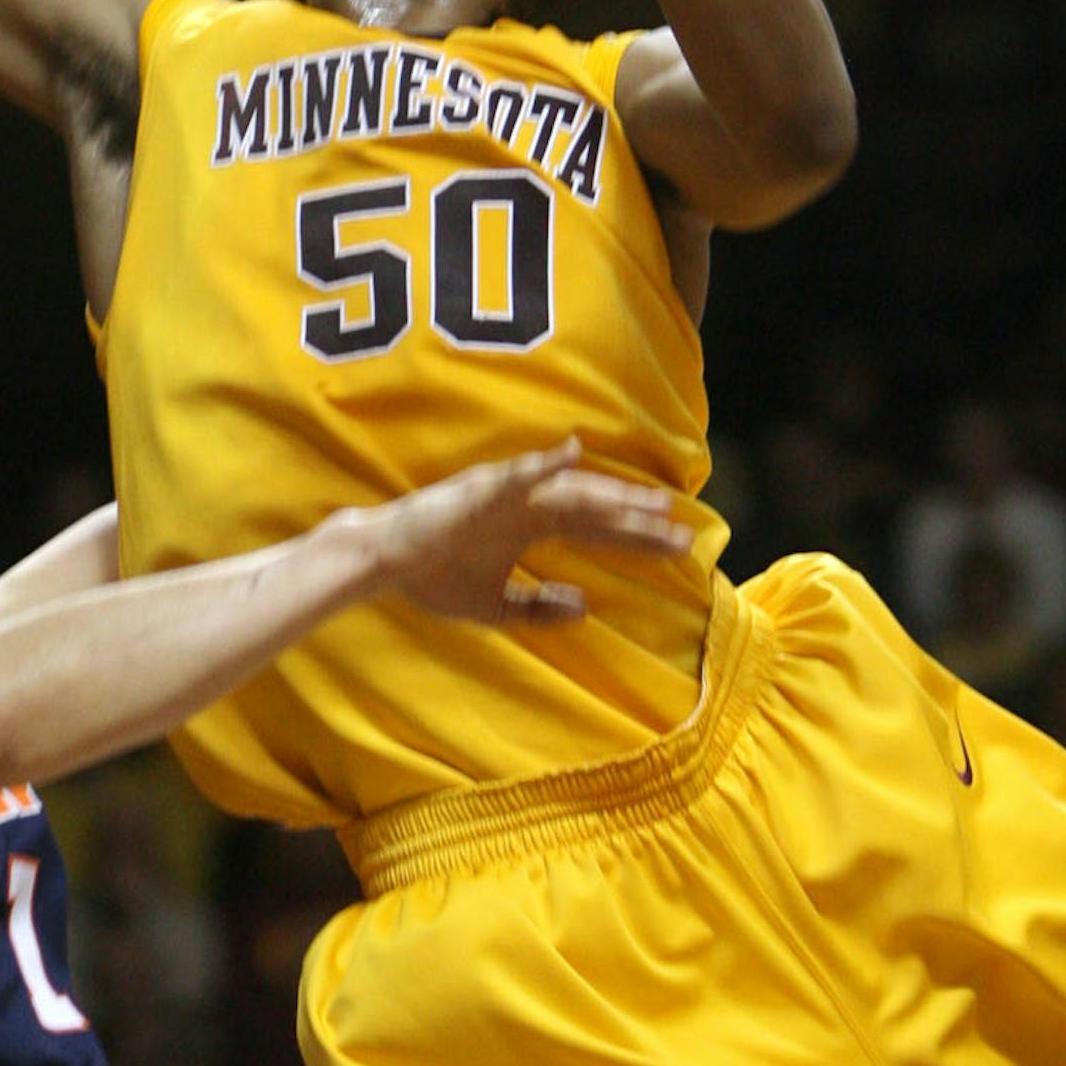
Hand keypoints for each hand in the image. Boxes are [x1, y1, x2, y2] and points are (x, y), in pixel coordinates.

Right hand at [362, 439, 689, 623]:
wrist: (381, 563)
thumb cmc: (432, 577)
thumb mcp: (496, 606)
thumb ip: (539, 607)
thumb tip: (586, 609)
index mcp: (531, 526)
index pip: (596, 530)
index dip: (636, 539)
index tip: (678, 551)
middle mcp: (526, 505)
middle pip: (594, 509)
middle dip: (638, 521)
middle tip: (684, 534)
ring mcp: (505, 495)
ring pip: (568, 491)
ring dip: (609, 495)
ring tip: (650, 503)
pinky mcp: (477, 490)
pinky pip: (514, 475)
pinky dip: (542, 464)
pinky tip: (573, 455)